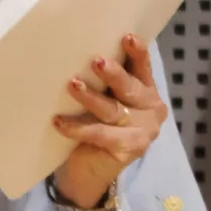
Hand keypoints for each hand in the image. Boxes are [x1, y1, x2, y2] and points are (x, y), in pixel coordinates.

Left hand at [50, 34, 165, 209]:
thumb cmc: (95, 129)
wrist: (91, 173)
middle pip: (131, 88)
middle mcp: (151, 111)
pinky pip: (98, 134)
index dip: (137, 53)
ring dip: (91, 97)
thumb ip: (104, 86)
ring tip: (72, 85)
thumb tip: (76, 53)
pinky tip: (59, 122)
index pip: (143, 69)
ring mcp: (143, 131)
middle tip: (96, 61)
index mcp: (147, 94)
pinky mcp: (129, 149)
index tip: (126, 37)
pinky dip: (77, 127)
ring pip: (113, 110)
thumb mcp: (105, 102)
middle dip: (114, 74)